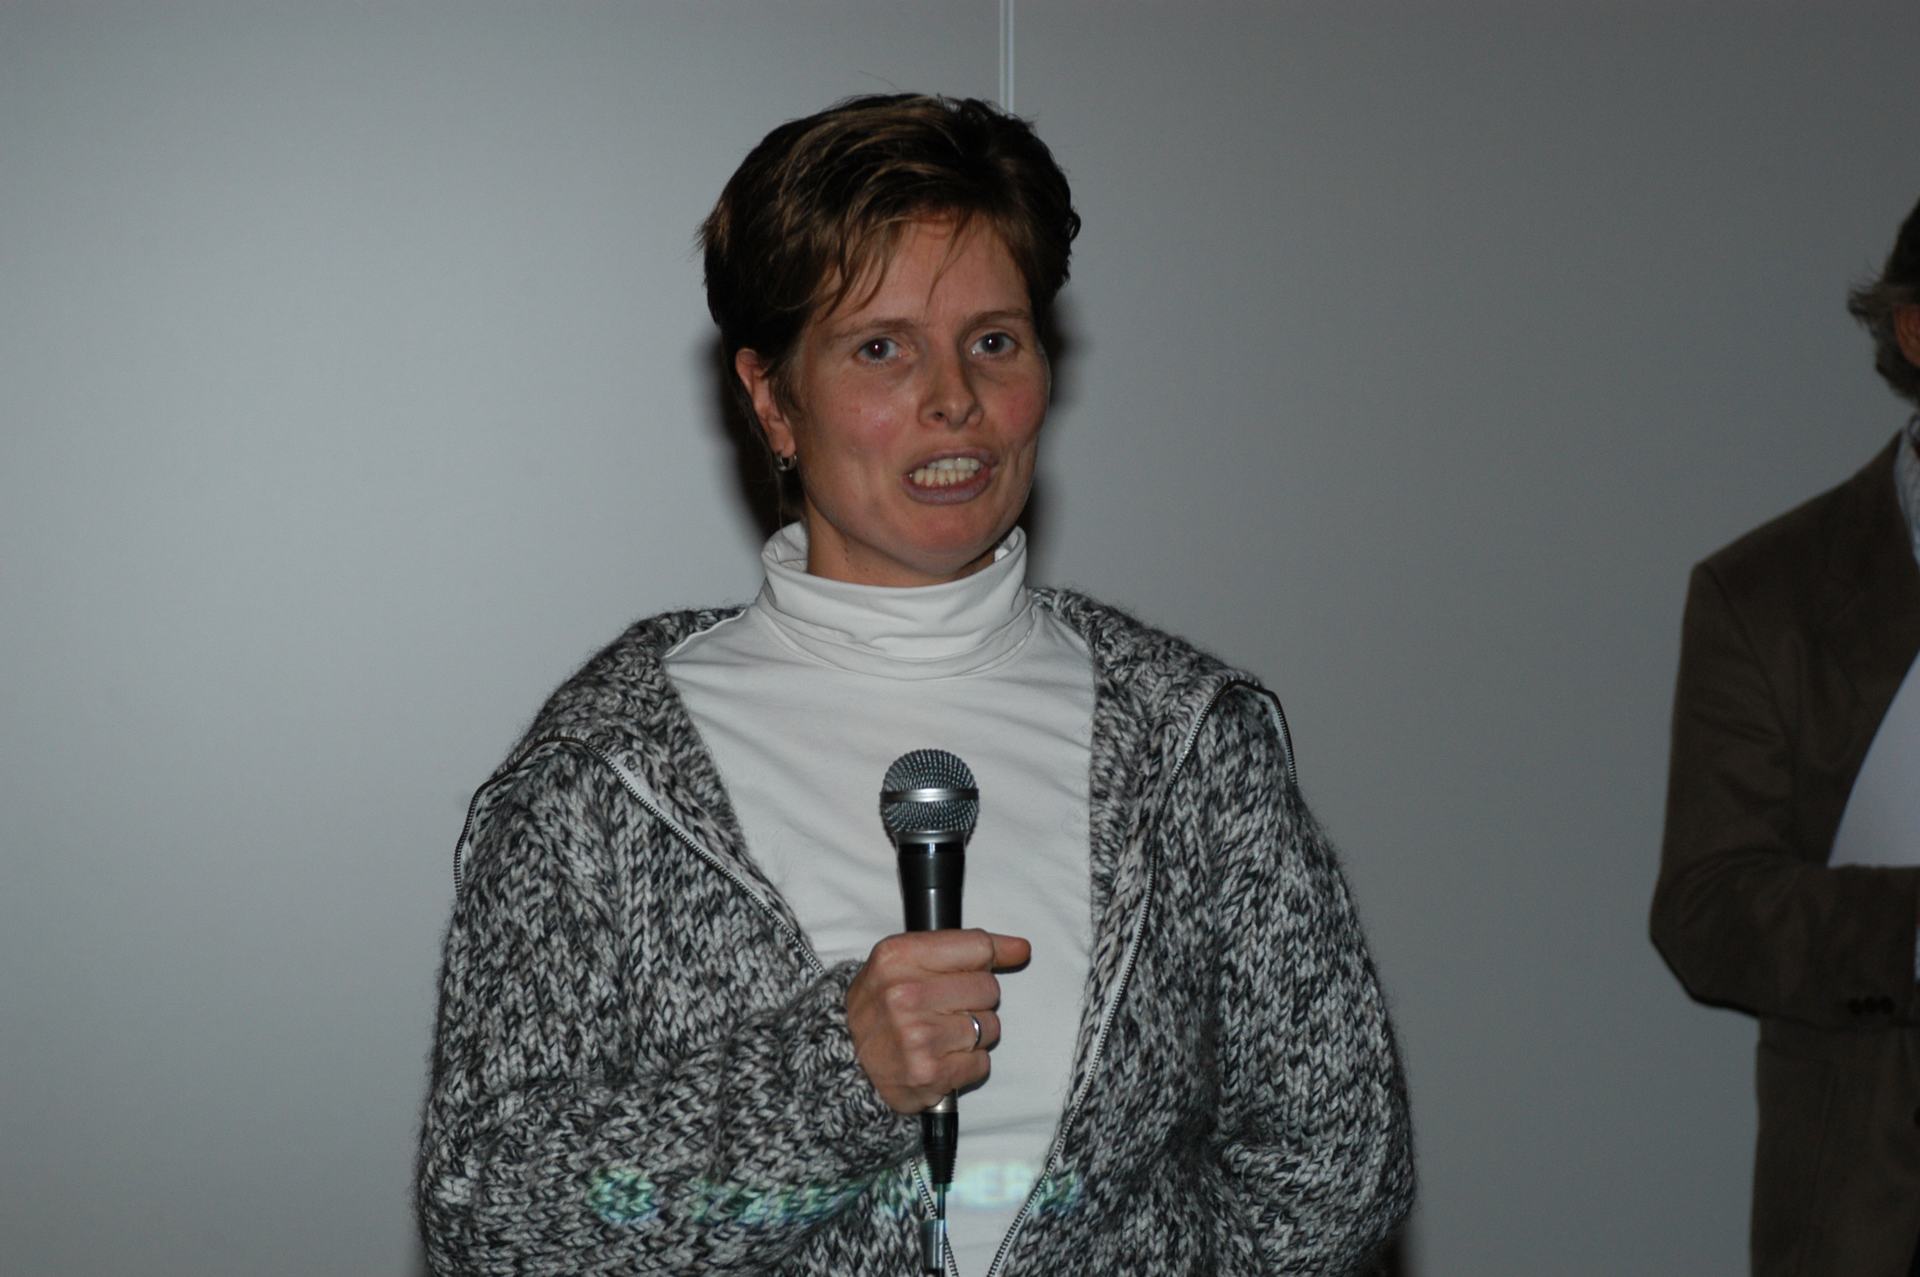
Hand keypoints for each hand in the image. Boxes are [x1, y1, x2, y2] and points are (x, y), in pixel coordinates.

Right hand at [845, 929, 1029, 1113]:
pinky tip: (943, 1057)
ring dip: (974, 1033)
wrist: (845, 1060)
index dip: (995, 955)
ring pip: (990, 1026)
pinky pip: (982, 1062)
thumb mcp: (902, 961)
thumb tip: (1021, 948)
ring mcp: (917, 1036)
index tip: (1009, 957)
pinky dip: (968, 1063)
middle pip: (989, 987)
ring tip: (941, 1034)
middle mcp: (905, 994)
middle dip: (976, 998)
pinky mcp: (929, 1073)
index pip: (977, 946)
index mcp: (897, 956)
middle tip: (947, 1007)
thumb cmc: (882, 1006)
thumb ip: (961, 949)